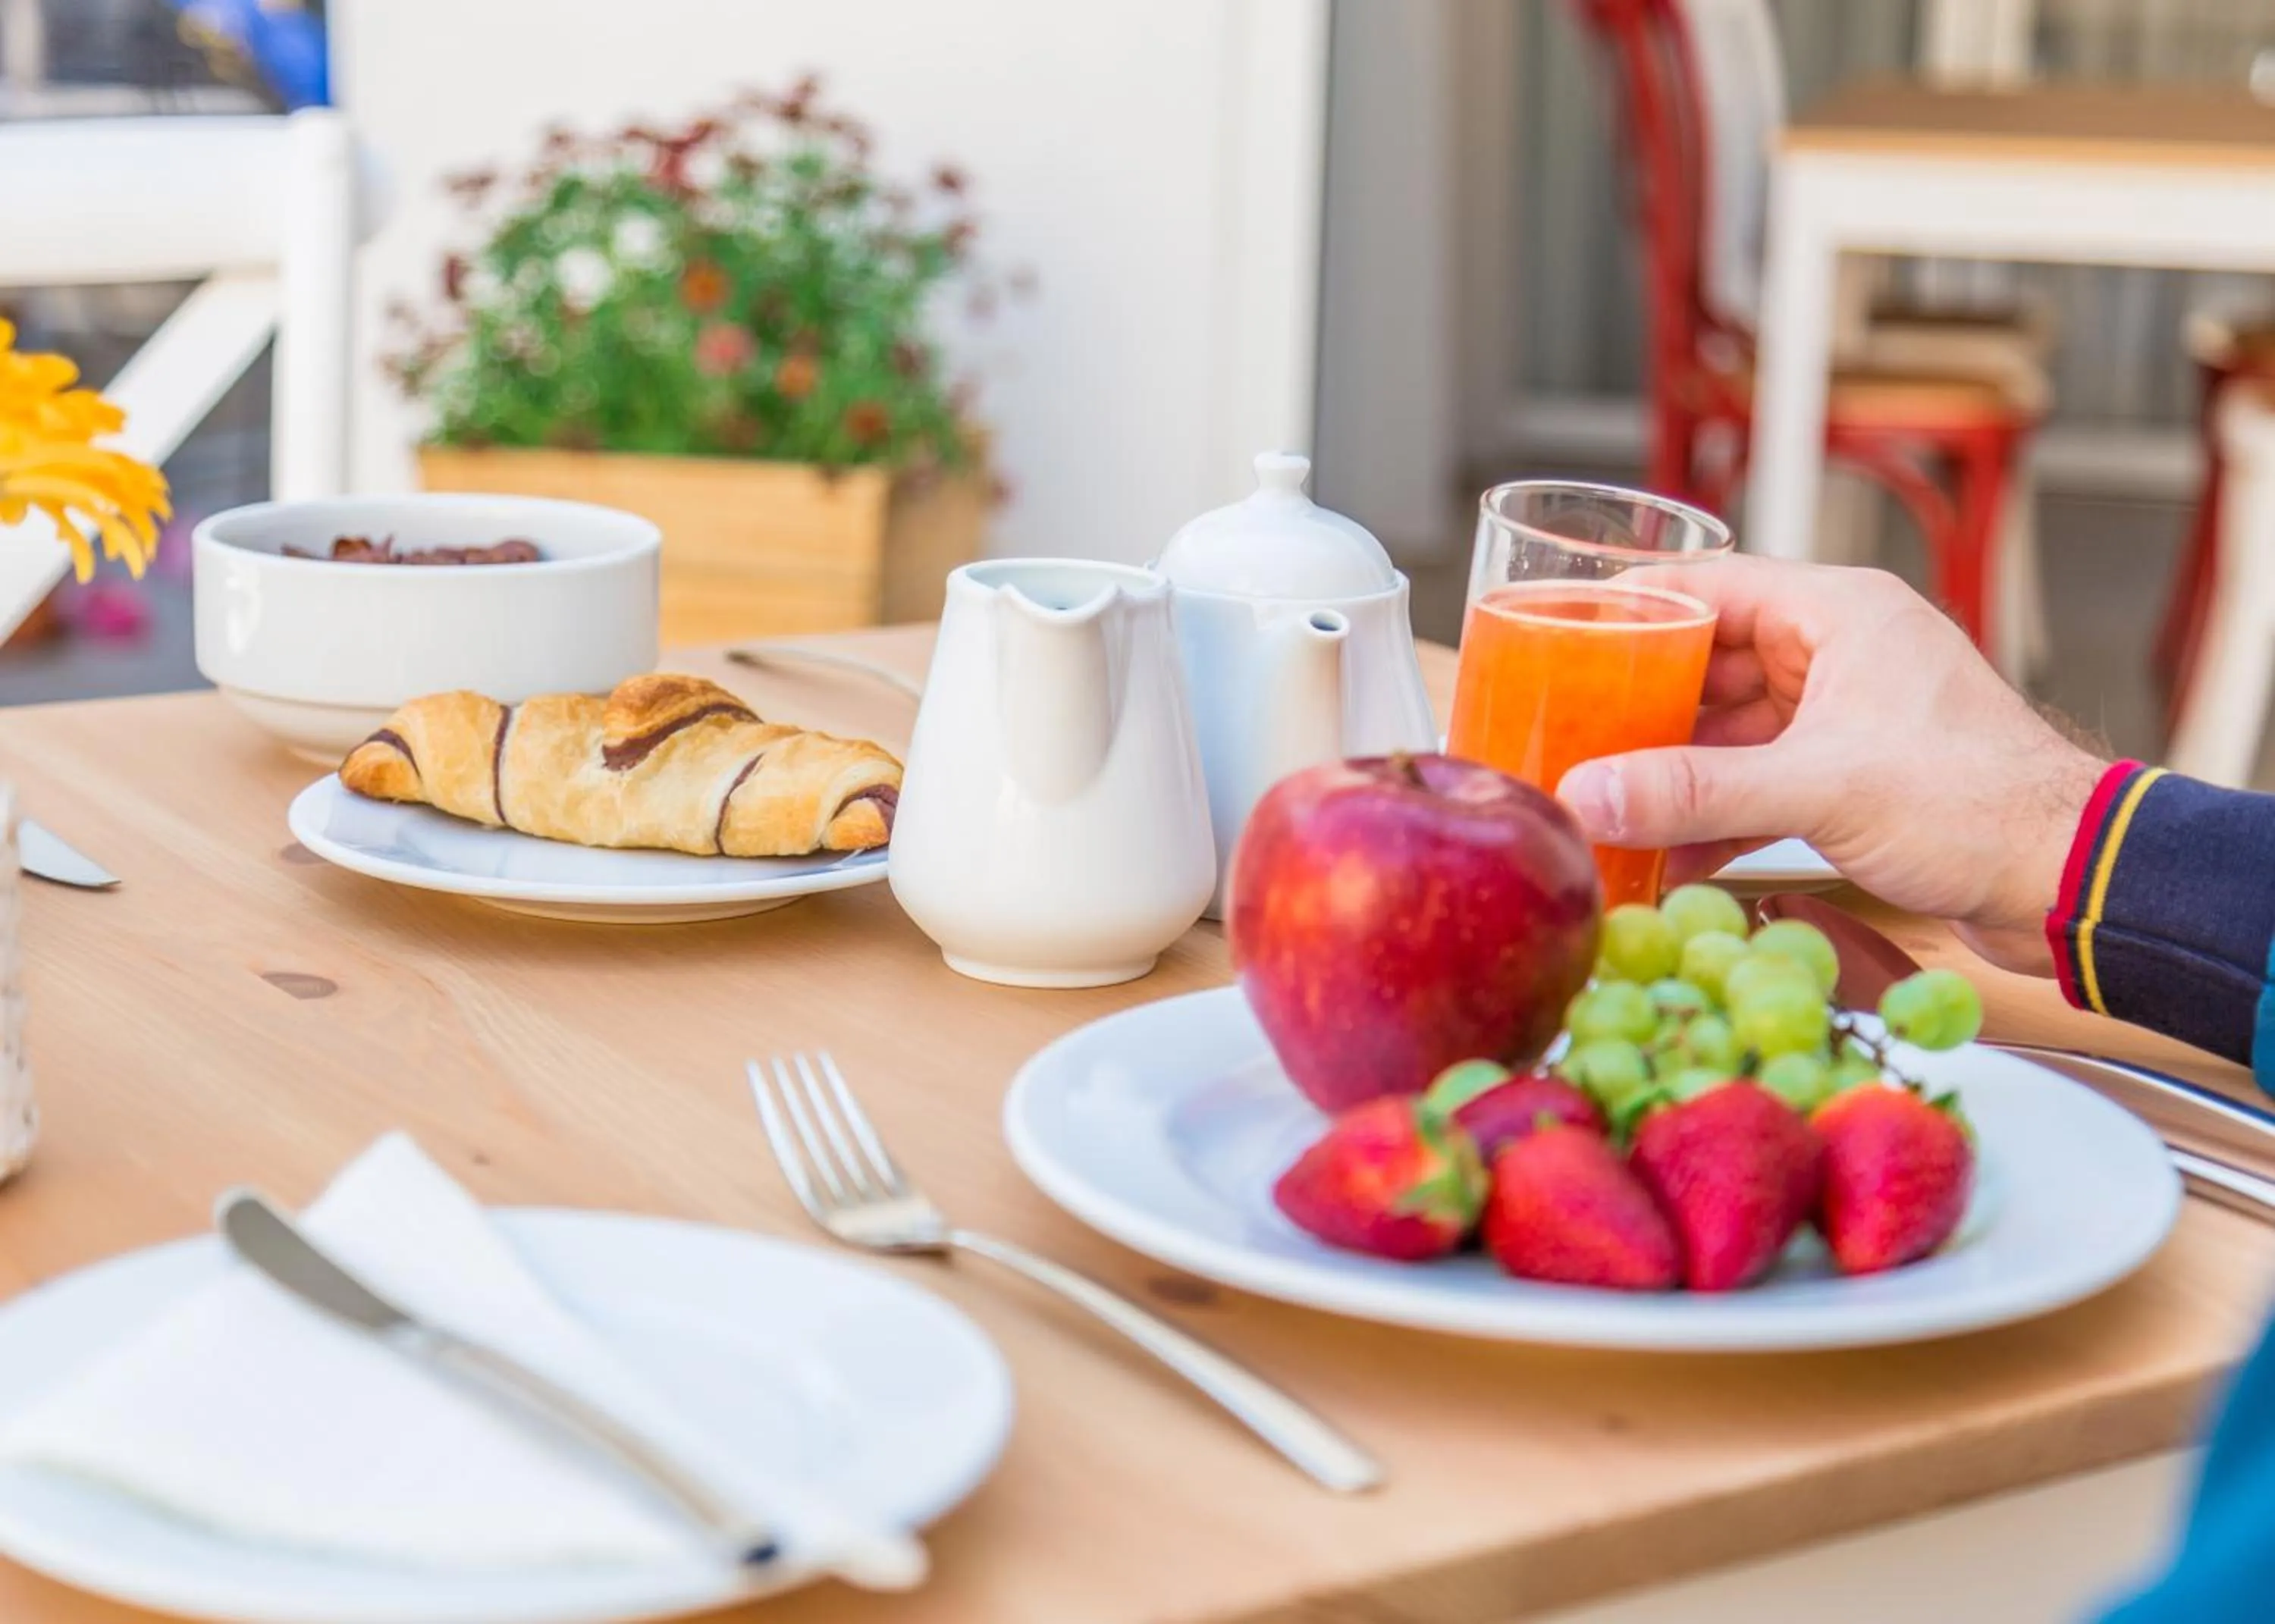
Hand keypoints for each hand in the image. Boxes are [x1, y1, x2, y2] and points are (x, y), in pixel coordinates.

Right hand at [1553, 557, 2106, 974]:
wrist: (2069, 879)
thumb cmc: (1976, 803)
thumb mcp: (1819, 788)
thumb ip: (1696, 791)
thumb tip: (1588, 795)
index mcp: (1839, 612)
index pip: (1710, 584)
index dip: (1631, 608)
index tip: (1560, 636)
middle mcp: (1840, 650)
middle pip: (1709, 660)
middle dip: (1640, 705)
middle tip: (1567, 733)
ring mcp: (1846, 714)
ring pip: (1730, 728)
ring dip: (1674, 770)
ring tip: (1606, 801)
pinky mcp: (1852, 774)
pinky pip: (1759, 779)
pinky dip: (1715, 812)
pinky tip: (1666, 856)